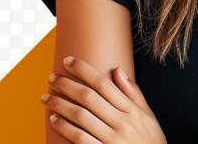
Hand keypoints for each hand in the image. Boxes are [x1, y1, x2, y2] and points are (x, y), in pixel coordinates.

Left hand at [40, 55, 166, 143]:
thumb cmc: (150, 141)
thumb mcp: (148, 115)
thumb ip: (133, 92)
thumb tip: (117, 69)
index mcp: (131, 110)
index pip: (103, 83)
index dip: (84, 70)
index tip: (69, 61)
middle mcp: (121, 122)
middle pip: (89, 97)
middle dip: (67, 85)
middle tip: (52, 78)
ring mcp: (111, 139)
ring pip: (81, 116)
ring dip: (61, 105)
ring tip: (47, 98)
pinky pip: (80, 138)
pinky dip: (65, 128)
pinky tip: (55, 120)